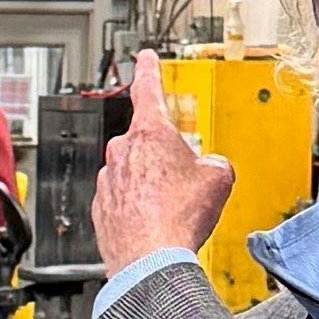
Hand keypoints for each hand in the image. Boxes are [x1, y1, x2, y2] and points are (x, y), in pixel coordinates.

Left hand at [93, 52, 237, 267]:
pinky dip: (136, 208)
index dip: (149, 69)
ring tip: (170, 211)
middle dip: (164, 158)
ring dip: (150, 185)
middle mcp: (122, 150)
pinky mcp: (100, 206)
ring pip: (133, 173)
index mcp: (150, 133)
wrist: (149, 261)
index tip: (145, 58)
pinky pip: (122, 199)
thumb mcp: (217, 180)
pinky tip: (154, 224)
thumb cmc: (178, 218)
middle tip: (182, 183)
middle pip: (146, 142)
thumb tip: (211, 167)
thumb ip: (215, 163)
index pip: (148, 89)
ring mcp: (107, 178)